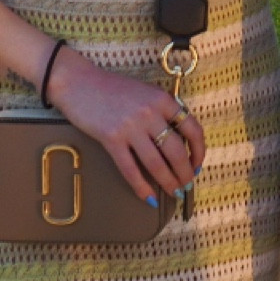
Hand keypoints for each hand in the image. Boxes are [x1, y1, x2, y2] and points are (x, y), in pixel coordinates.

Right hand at [47, 48, 206, 204]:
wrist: (80, 83)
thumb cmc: (113, 88)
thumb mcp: (146, 92)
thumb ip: (162, 111)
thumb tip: (180, 139)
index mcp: (162, 99)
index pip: (192, 129)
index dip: (199, 151)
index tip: (198, 164)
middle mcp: (150, 113)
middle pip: (176, 151)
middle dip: (185, 173)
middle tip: (186, 185)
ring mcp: (130, 127)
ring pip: (156, 163)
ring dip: (168, 182)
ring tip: (174, 192)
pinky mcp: (111, 139)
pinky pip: (130, 169)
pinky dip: (142, 187)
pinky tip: (149, 197)